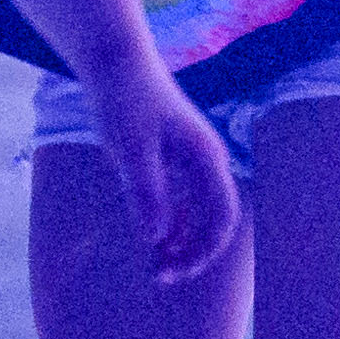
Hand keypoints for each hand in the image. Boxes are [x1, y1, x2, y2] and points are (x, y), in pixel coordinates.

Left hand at [76, 53, 243, 287]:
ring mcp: (192, 160)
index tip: (175, 270)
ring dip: (183, 241)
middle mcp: (207, 161)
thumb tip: (156, 238)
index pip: (222, 216)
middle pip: (215, 219)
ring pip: (199, 213)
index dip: (205, 249)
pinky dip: (173, 223)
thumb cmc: (125, 102)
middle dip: (194, 252)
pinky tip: (154, 240)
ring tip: (157, 266)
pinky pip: (184, 200)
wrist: (117, 61)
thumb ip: (146, 193)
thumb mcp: (131, 150)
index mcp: (206, 158)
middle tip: (161, 277)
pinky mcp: (174, 158)